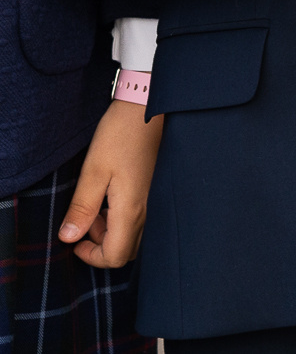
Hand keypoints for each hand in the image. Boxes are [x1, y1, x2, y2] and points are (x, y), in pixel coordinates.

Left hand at [58, 99, 163, 266]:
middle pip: (127, 250)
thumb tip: (69, 237)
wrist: (149, 108)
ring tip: (97, 205)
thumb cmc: (121, 136)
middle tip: (85, 221)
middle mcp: (149, 209)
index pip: (115, 256)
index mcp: (132, 209)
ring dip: (112, 231)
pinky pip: (141, 218)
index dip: (92, 256)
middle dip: (102, 244)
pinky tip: (113, 196)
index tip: (74, 241)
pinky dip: (123, 218)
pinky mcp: (157, 189)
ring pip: (135, 235)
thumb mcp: (93, 171)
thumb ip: (82, 208)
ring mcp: (155, 199)